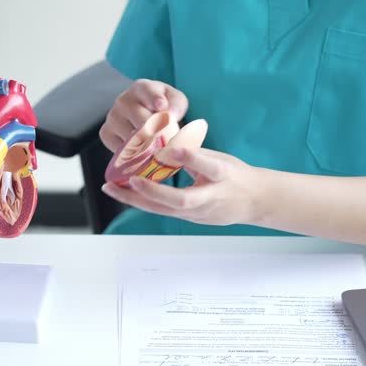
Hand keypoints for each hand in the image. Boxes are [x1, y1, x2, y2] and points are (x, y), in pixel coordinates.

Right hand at [99, 79, 188, 152]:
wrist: (143, 113)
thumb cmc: (161, 107)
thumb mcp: (174, 100)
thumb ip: (176, 105)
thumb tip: (170, 115)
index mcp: (141, 87)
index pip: (147, 92)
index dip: (155, 99)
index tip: (161, 106)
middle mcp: (123, 100)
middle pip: (142, 120)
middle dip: (157, 133)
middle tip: (167, 143)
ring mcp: (112, 116)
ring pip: (132, 137)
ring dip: (146, 146)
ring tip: (155, 147)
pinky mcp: (105, 132)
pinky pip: (120, 147)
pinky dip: (132, 153)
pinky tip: (141, 149)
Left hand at [101, 148, 262, 225]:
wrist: (255, 202)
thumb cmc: (237, 177)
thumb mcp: (222, 161)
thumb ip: (196, 156)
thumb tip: (168, 146)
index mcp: (224, 178)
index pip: (209, 169)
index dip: (193, 159)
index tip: (175, 150)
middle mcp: (209, 200)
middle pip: (178, 200)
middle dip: (150, 191)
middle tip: (126, 180)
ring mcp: (198, 214)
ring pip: (164, 209)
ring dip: (135, 199)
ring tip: (111, 188)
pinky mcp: (190, 219)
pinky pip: (162, 210)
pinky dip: (142, 201)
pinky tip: (123, 193)